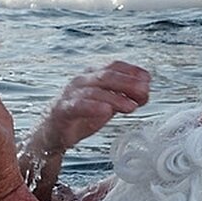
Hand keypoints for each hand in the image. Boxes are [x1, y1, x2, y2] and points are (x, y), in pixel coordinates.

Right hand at [33, 61, 150, 153]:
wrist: (53, 134)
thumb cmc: (81, 116)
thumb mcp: (107, 105)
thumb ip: (123, 97)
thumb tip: (144, 92)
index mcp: (93, 75)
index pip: (115, 66)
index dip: (133, 71)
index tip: (148, 81)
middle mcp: (82, 80)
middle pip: (107, 75)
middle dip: (128, 82)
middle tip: (144, 92)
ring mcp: (70, 93)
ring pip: (95, 90)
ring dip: (116, 97)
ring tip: (131, 106)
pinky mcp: (62, 109)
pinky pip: (78, 105)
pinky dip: (93, 107)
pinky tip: (106, 111)